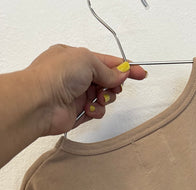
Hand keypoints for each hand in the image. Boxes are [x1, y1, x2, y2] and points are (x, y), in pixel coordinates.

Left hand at [27, 43, 147, 135]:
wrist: (41, 102)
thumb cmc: (56, 75)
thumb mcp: (88, 60)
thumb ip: (108, 69)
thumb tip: (121, 74)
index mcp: (75, 57)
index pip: (106, 61)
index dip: (125, 68)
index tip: (141, 73)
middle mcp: (75, 76)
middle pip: (106, 81)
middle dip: (113, 85)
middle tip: (114, 88)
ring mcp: (76, 94)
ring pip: (103, 97)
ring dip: (105, 99)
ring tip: (99, 99)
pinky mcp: (77, 112)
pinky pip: (96, 112)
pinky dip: (96, 111)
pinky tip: (89, 109)